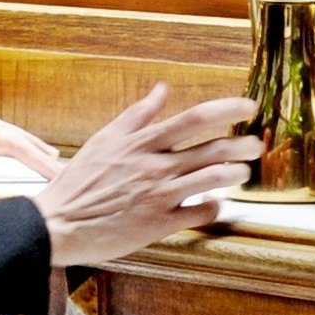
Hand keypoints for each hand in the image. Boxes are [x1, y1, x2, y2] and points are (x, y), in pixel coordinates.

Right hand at [34, 85, 259, 266]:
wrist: (56, 224)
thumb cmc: (79, 183)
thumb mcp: (104, 140)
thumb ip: (137, 115)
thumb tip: (161, 89)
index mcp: (142, 143)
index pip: (194, 119)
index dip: (227, 110)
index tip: (249, 107)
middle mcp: (155, 167)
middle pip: (213, 150)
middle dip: (243, 145)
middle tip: (257, 145)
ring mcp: (159, 196)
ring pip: (213, 180)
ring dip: (235, 175)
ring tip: (242, 173)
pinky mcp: (159, 224)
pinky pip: (200, 213)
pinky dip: (213, 207)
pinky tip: (213, 204)